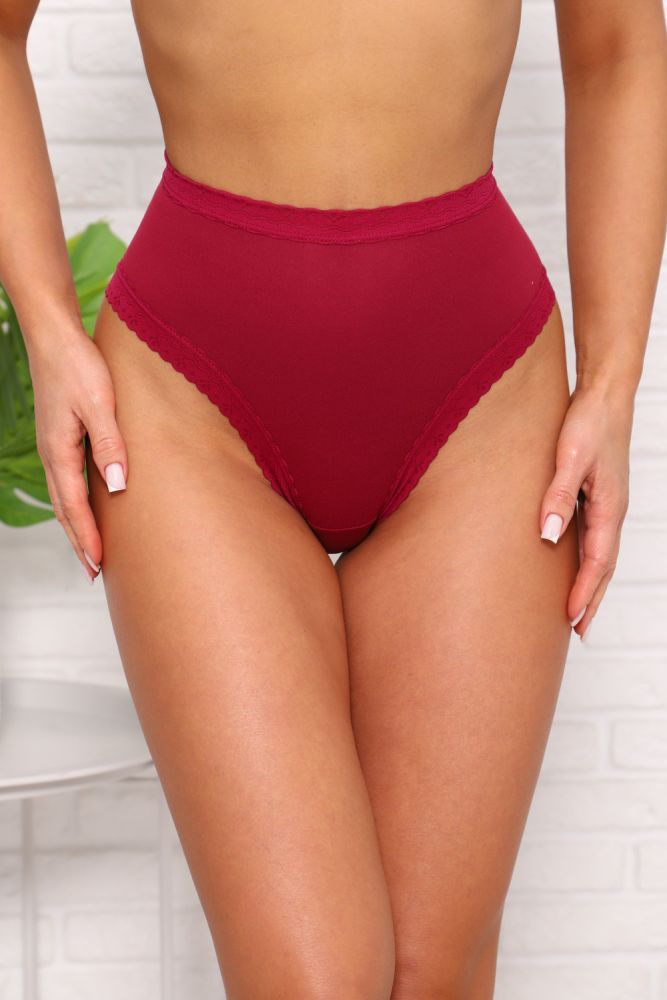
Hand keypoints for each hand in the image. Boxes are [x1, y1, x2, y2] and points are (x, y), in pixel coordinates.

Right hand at [28, 328, 127, 582]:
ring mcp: (53, 445)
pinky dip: (74, 502)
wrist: (54, 335)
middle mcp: (52, 453)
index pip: (74, 506)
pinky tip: (86, 505)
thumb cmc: (78, 365)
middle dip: (78, 541)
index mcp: (59, 451)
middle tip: (94, 572)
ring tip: (90, 548)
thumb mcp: (99, 403)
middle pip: (64, 509)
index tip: (99, 564)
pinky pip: (65, 480)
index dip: (87, 537)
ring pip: (62, 496)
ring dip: (75, 525)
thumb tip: (116, 485)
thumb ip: (110, 443)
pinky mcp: (59, 436)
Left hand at [538, 381, 632, 640]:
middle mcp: (613, 510)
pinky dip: (588, 561)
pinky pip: (595, 538)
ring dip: (591, 583)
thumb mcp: (569, 458)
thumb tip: (549, 536)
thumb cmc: (589, 422)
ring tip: (576, 609)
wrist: (606, 394)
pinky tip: (573, 565)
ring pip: (601, 554)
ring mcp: (608, 503)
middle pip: (605, 567)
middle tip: (578, 632)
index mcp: (610, 507)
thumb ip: (558, 496)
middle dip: (592, 599)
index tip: (570, 620)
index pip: (598, 563)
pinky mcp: (599, 494)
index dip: (583, 593)